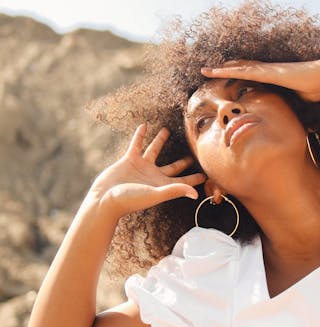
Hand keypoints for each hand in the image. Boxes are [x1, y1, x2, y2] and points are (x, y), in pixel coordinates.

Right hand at [87, 124, 205, 218]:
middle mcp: (154, 176)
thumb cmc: (130, 200)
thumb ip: (175, 191)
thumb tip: (196, 194)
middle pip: (173, 167)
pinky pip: (136, 144)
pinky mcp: (129, 160)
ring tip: (167, 130)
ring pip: (154, 151)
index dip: (195, 179)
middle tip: (194, 155)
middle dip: (183, 162)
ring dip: (160, 141)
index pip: (184, 182)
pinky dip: (139, 136)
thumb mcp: (155, 194)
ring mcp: (142, 167)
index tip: (207, 175)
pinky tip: (143, 125)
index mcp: (163, 185)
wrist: (105, 200)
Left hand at [200, 56, 319, 101]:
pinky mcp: (267, 72)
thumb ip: (300, 105)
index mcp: (274, 77)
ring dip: (220, 70)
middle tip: (209, 71)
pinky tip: (217, 70)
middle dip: (225, 70)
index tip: (227, 76)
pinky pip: (244, 72)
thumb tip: (308, 123)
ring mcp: (266, 70)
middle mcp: (268, 71)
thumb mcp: (305, 100)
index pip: (252, 75)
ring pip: (238, 69)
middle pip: (241, 69)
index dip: (239, 74)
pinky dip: (229, 70)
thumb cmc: (319, 87)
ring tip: (205, 70)